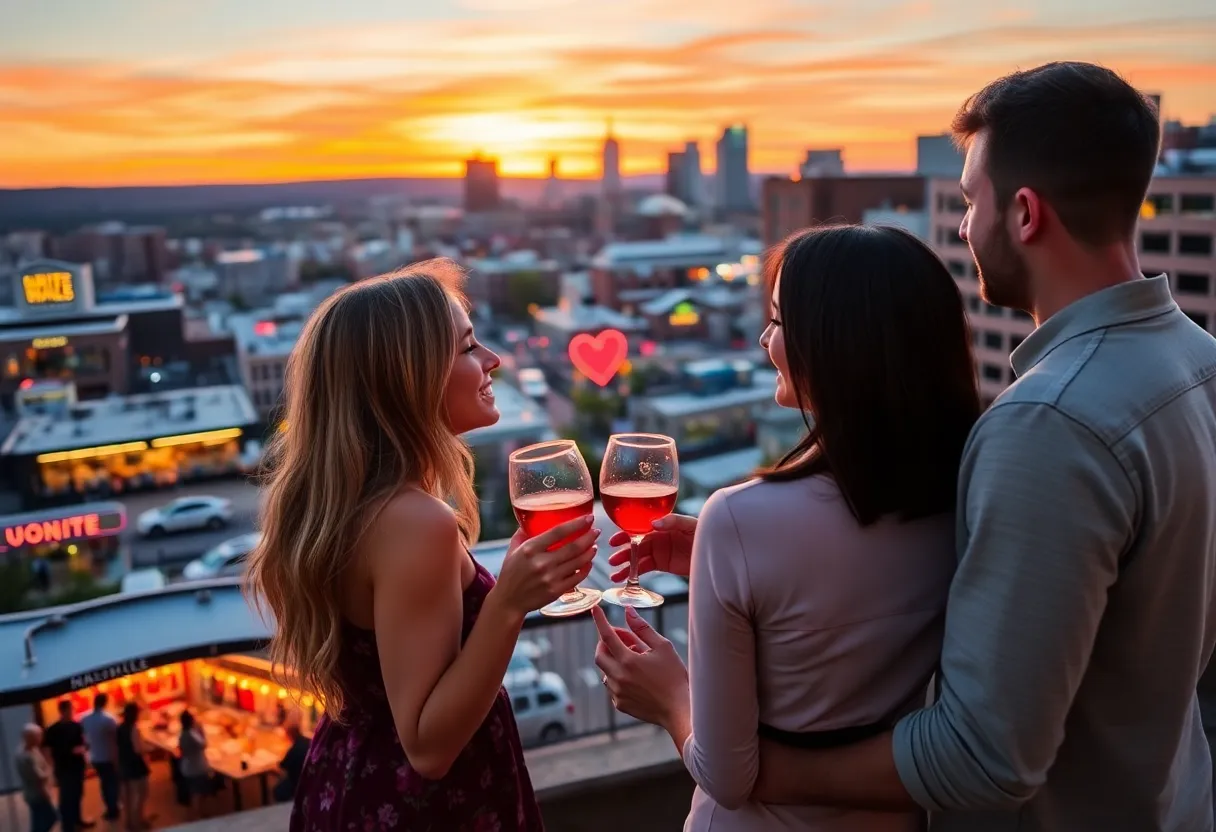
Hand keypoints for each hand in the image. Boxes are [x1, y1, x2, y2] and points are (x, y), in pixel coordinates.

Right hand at [492, 516, 598, 615]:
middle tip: (596, 531)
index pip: (558, 532)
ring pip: (578, 562)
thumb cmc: (510, 572)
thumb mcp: (512, 549)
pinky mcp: (556, 590)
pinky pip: (578, 577)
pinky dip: (586, 568)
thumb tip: (533, 517)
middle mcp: (541, 563)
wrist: (508, 600)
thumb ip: (523, 533)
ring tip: (594, 545)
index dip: (576, 523)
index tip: (588, 518)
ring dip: (590, 552)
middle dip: (589, 537)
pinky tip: (589, 562)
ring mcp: (550, 578)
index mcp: (530, 549)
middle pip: (573, 547)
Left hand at [592, 606, 688, 729]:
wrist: (679, 711)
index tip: (594, 609)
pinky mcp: (620, 705)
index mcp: (628, 661)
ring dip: (614, 661)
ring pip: (605, 671)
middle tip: (621, 640)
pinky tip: (637, 678)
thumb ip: (642, 629)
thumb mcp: (663, 647)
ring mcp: (617, 693)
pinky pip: (612, 686)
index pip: (607, 635)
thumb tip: (628, 611)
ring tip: (636, 660)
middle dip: (605, 643)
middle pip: (599, 655)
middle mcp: (618, 677)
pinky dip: (618, 677)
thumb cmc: (674, 677)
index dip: (600, 620)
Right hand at [608, 514, 696, 580]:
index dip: (625, 534)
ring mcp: (658, 551)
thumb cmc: (704, 533)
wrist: (715, 552)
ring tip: (615, 576)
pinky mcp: (662, 564)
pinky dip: (634, 574)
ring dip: (625, 566)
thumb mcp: (689, 525)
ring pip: (637, 558)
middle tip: (612, 561)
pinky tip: (624, 579)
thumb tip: (653, 523)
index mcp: (660, 525)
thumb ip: (672, 521)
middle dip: (622, 553)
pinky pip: (645, 568)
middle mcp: (657, 537)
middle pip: (635, 545)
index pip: (638, 529)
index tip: (614, 541)